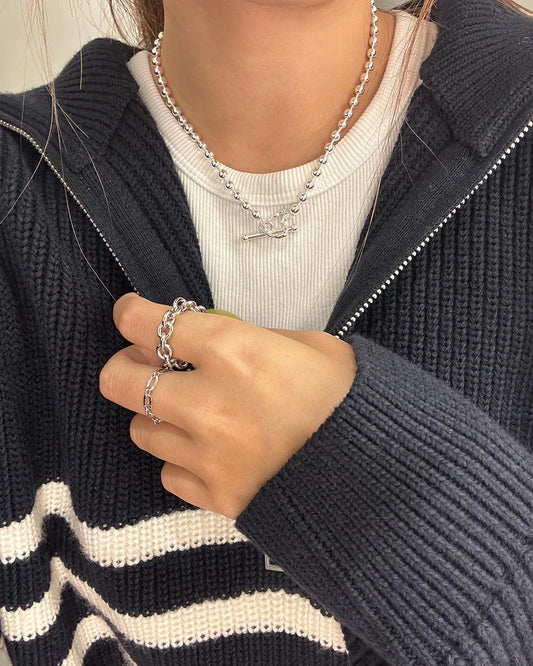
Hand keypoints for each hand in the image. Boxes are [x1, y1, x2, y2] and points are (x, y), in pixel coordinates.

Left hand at [100, 293, 356, 518]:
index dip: (129, 313)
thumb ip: (252, 339)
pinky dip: (181, 460)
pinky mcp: (216, 496)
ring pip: (140, 431)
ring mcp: (207, 455)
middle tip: (145, 366)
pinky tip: (207, 454)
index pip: (147, 323)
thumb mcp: (309, 346)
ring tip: (185, 413)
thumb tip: (211, 342)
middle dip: (124, 367)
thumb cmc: (348, 397)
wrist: (380, 471)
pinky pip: (170, 474)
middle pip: (120, 382)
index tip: (130, 313)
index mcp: (234, 352)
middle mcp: (207, 402)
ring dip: (156, 415)